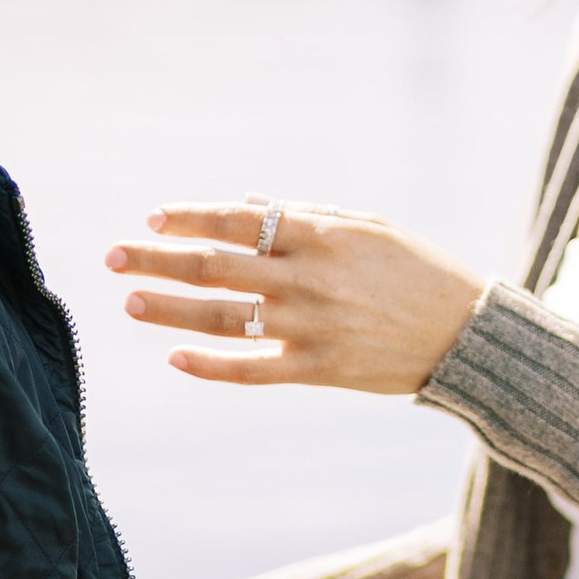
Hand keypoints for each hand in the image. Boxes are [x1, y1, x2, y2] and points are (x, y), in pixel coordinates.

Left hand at [106, 198, 485, 395]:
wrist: (466, 333)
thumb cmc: (415, 270)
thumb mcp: (365, 227)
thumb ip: (303, 216)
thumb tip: (239, 207)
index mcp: (321, 236)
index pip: (237, 222)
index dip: (190, 218)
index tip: (153, 218)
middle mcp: (308, 280)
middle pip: (214, 266)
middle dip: (158, 259)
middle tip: (113, 256)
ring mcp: (310, 328)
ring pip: (222, 318)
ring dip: (170, 309)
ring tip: (130, 301)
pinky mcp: (318, 370)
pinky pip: (251, 371)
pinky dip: (211, 366)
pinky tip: (175, 358)